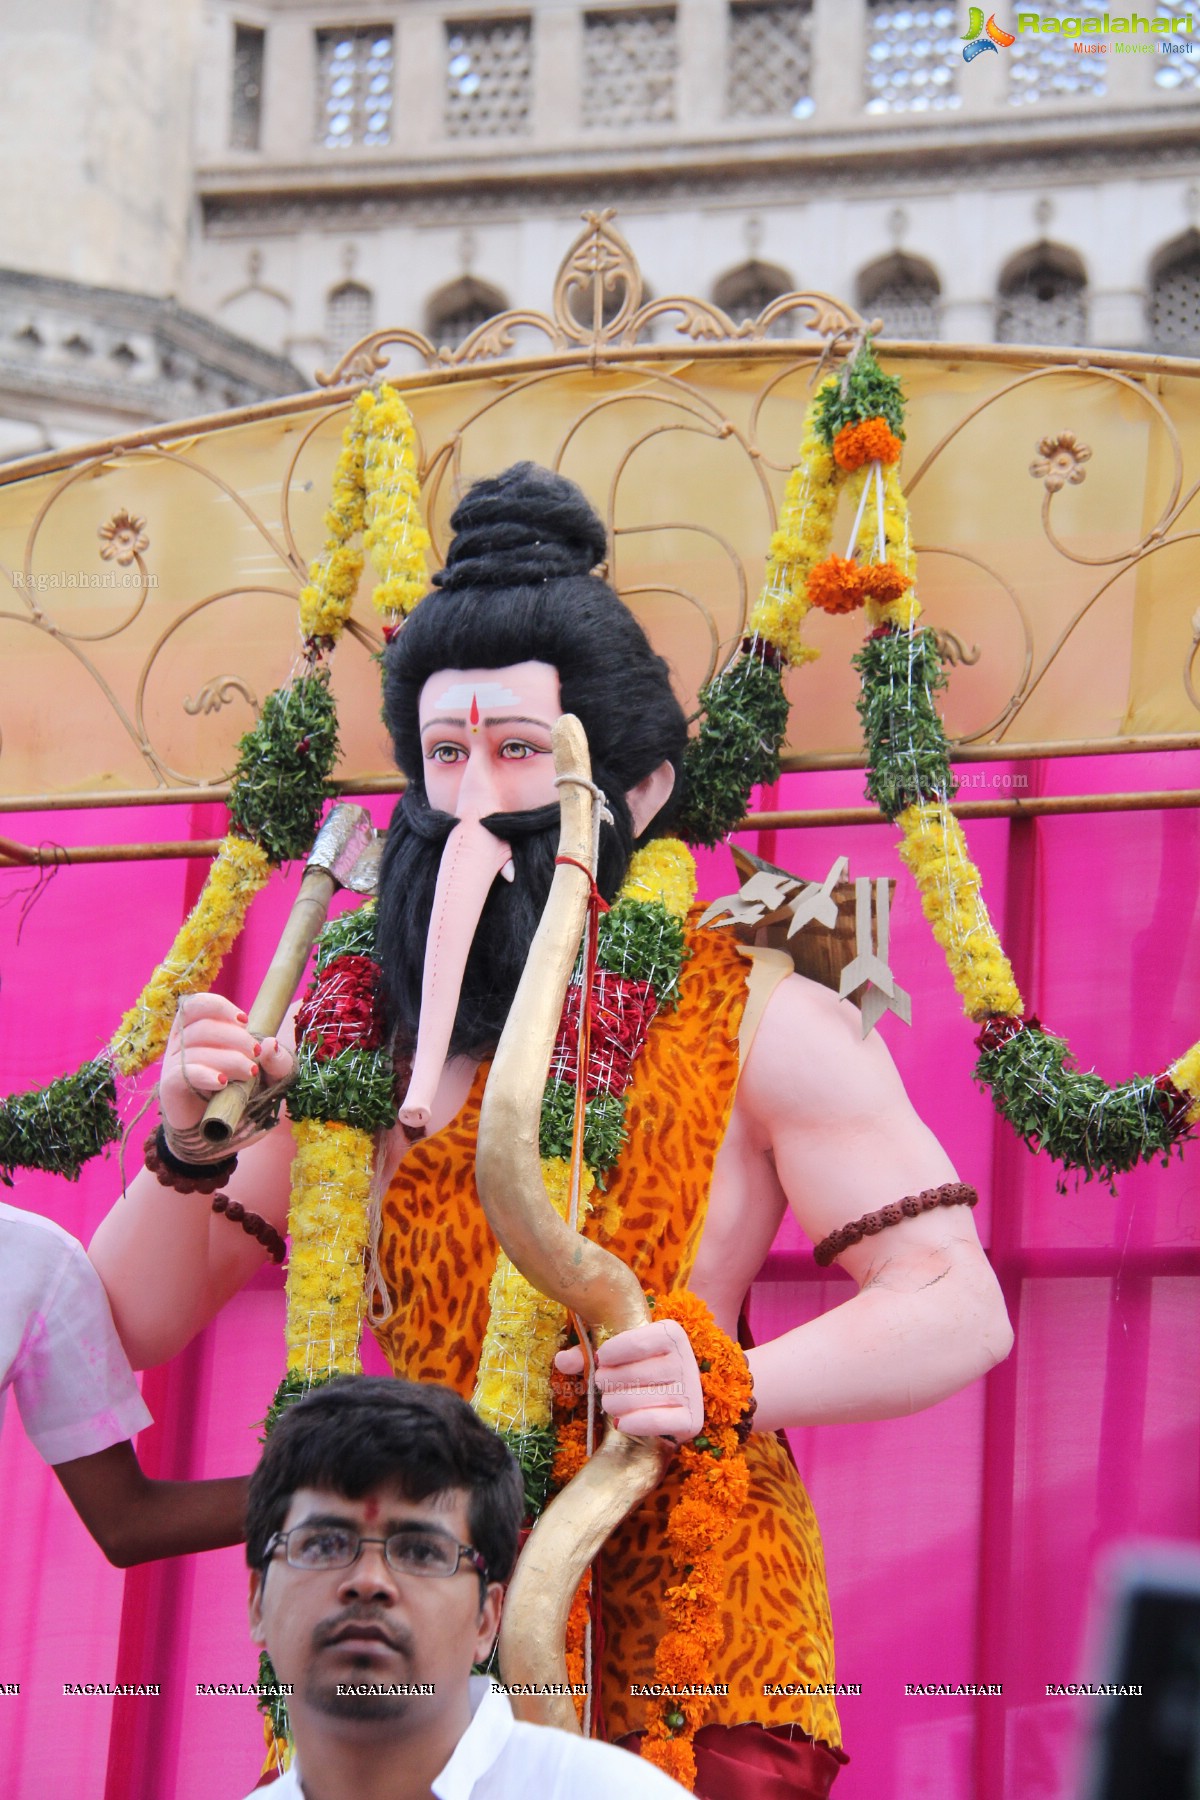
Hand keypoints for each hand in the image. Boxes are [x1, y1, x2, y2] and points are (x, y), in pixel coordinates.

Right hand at [160, 995, 292, 1133]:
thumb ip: (275, 1063)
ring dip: (228, 1058)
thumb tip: (271, 1043)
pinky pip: (184, 1073)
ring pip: (195, 1048)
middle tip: (255, 1054)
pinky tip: (222, 1083)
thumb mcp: (268, 1079)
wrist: (216, 1135)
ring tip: (249, 1073)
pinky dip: (205, 1074)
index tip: (244, 1020)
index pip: (196, 1005)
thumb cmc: (240, 1097)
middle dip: (235, 1037)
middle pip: (202, 1026)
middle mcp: (180, 1044)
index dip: (218, 1006)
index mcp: (196, 1032)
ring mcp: (173, 1065)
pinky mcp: (171, 1088)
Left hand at [553, 1319, 703, 1441]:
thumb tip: (561, 1360)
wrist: (665, 1407)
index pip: (638, 1341)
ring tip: (609, 1404)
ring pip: (641, 1397)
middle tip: (602, 1385)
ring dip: (615, 1403)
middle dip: (610, 1381)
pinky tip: (621, 1424)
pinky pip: (657, 1421)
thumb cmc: (634, 1373)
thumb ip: (586, 1355)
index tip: (599, 1360)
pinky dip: (634, 1423)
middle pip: (636, 1372)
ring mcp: (691, 1391)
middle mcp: (686, 1359)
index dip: (613, 1352)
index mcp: (671, 1334)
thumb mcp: (613, 1358)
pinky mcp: (691, 1420)